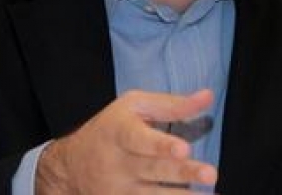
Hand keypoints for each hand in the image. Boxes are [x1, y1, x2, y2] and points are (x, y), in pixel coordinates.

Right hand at [35, 89, 217, 193]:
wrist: (70, 166)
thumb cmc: (111, 128)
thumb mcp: (134, 106)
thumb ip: (171, 104)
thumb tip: (208, 96)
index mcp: (119, 132)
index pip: (139, 139)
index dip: (161, 145)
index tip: (184, 148)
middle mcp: (119, 164)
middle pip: (153, 170)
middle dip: (183, 173)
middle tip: (211, 174)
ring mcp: (120, 191)